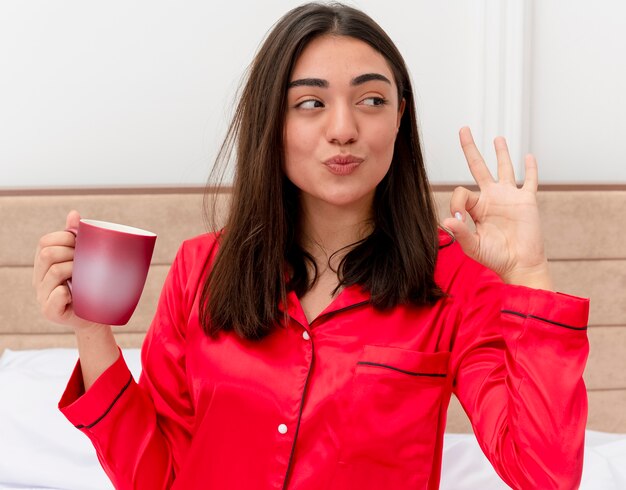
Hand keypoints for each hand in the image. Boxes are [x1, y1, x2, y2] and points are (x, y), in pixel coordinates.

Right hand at [33, 210, 101, 327]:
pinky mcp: (50, 311)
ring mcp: (42, 296)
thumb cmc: (89, 286)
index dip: (65, 237)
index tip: (82, 243)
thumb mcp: (83, 260)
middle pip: (48, 254)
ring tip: (85, 276)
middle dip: (71, 252)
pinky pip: (56, 296)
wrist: (96, 316)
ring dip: (74, 269)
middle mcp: (39, 279)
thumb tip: (74, 214)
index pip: (45, 241)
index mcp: (44, 264)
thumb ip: (76, 238)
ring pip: (54, 272)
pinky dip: (67, 291)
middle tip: (87, 260)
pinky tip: (75, 293)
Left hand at [442, 127, 552, 289]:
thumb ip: (461, 232)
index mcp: (476, 207)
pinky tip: (529, 157)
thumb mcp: (473, 246)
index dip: (457, 202)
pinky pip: (530, 181)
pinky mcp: (527, 201)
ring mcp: (510, 197)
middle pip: (478, 167)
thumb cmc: (495, 257)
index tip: (458, 218)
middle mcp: (491, 198)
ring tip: (497, 138)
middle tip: (463, 129)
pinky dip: (530, 169)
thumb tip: (447, 220)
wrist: (519, 264)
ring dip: (501, 153)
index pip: (462, 192)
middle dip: (470, 148)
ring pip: (504, 168)